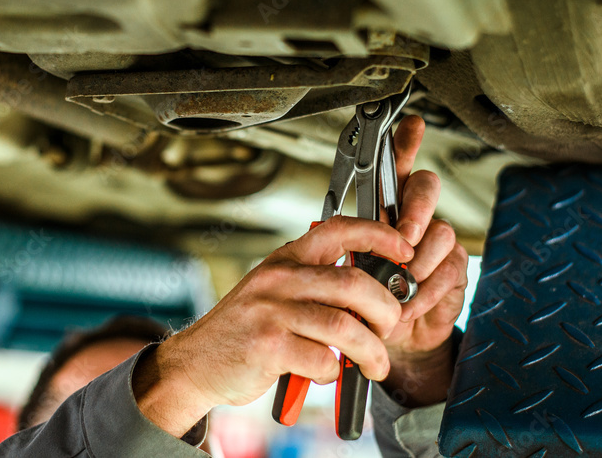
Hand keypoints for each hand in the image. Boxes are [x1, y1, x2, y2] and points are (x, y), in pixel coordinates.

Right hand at [132, 218, 412, 437]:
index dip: (379, 235)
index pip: (339, 229)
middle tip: (390, 330)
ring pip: (346, 327)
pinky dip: (334, 372)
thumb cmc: (247, 328)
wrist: (197, 361)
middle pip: (355, 284)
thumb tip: (375, 288)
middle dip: (386, 311)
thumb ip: (316, 282)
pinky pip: (323, 360)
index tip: (405, 252)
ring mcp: (272, 311)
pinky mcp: (269, 347)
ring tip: (375, 366)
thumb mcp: (275, 289)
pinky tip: (325, 373)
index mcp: (286, 258)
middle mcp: (279, 278)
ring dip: (371, 352)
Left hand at [380, 116, 469, 407]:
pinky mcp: (454, 269)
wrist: (392, 335)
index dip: (406, 143)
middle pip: (427, 187)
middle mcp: (415, 216)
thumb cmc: (368, 292)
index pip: (397, 166)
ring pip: (441, 232)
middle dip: (416, 211)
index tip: (412, 125)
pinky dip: (426, 291)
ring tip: (399, 286)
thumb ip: (358, 246)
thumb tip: (361, 240)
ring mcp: (437, 241)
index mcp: (385, 206)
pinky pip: (448, 269)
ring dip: (418, 263)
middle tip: (403, 237)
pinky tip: (411, 303)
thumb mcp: (351, 265)